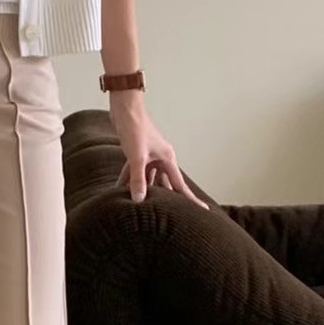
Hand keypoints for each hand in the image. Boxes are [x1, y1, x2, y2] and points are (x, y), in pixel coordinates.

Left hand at [109, 90, 207, 208]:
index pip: (180, 185)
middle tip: (169, 216)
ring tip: (141, 208)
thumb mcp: (136, 157)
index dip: (190, 200)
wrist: (125, 109)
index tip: (203, 210)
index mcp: (168, 159)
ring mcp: (150, 156)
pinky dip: (129, 180)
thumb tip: (139, 200)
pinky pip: (135, 172)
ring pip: (148, 179)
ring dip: (143, 190)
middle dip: (165, 199)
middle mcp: (161, 158)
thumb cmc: (135, 128)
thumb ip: (137, 179)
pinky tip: (120, 191)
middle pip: (165, 184)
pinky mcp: (138, 154)